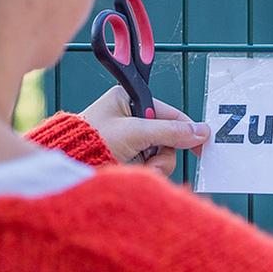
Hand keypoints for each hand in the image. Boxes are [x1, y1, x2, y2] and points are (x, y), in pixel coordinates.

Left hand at [78, 87, 208, 177]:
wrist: (69, 167)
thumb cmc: (92, 141)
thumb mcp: (134, 132)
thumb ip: (169, 132)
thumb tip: (201, 132)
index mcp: (128, 100)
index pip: (169, 113)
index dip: (186, 129)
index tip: (203, 143)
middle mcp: (131, 119)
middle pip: (168, 137)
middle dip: (163, 152)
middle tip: (153, 159)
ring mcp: (130, 140)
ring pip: (162, 154)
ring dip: (155, 164)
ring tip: (137, 166)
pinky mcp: (128, 159)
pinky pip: (152, 165)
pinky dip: (147, 171)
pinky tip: (132, 171)